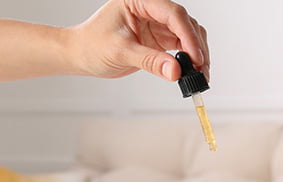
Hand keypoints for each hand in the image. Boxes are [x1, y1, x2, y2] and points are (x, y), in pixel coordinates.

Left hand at [68, 0, 209, 81]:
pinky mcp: (160, 39)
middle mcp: (152, 10)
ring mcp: (157, 24)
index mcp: (140, 1)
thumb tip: (176, 72)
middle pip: (185, 23)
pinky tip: (192, 73)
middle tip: (202, 70)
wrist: (81, 54)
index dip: (188, 35)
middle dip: (197, 47)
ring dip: (197, 54)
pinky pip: (182, 47)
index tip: (195, 57)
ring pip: (188, 35)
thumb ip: (150, 61)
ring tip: (200, 74)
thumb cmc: (92, 45)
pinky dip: (190, 60)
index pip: (173, 14)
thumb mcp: (121, 52)